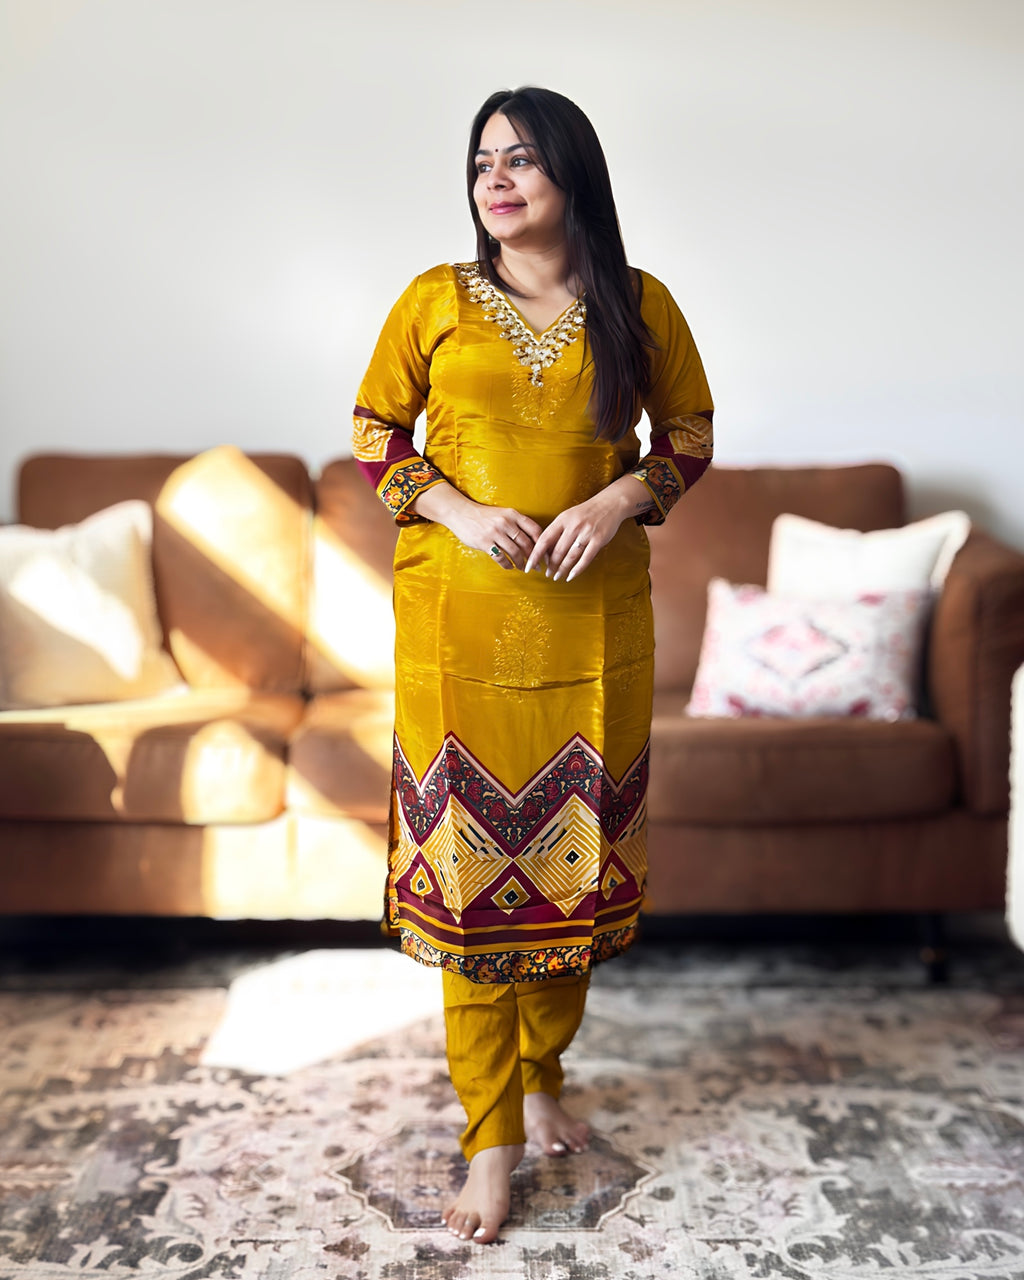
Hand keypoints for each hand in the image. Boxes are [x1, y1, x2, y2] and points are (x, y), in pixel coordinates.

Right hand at [410, 482, 541, 569]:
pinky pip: (500, 558)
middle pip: (526, 543)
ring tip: (523, 568)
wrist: (461, 513)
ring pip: (515, 552)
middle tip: (537, 566)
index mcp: (513, 514)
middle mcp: (505, 523)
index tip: (546, 553)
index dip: (542, 543)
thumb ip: (516, 524)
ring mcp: (495, 533)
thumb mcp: (503, 513)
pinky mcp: (484, 542)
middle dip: (534, 557)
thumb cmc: (484, 516)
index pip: (534, 529)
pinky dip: (507, 565)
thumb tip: (533, 541)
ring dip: (521, 563)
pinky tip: (510, 567)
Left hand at [524, 476, 648, 581]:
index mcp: (562, 519)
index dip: (535, 555)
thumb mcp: (568, 516)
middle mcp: (573, 526)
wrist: (610, 504)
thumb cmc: (586, 512)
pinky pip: (585, 559)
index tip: (529, 566)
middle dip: (550, 565)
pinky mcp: (598, 540)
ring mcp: (586, 533)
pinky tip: (570, 576)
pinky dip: (577, 569)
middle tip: (547, 574)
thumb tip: (545, 551)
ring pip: (570, 556)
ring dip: (562, 569)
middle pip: (557, 551)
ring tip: (557, 576)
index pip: (544, 540)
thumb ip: (557, 531)